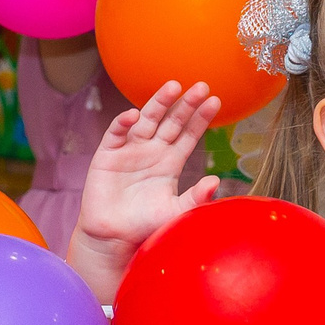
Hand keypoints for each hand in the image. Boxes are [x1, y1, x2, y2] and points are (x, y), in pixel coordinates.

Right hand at [71, 80, 220, 298]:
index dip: (200, 118)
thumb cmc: (145, 225)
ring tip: (173, 87)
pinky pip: (116, 133)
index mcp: (170, 161)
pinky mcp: (108, 154)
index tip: (215, 100)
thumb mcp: (175, 211)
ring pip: (147, 120)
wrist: (113, 238)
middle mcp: (152, 150)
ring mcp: (130, 150)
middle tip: (201, 86)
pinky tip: (133, 115)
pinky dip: (123, 123)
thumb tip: (215, 181)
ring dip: (158, 103)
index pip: (188, 134)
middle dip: (185, 104)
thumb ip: (195, 198)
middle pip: (171, 121)